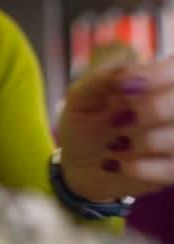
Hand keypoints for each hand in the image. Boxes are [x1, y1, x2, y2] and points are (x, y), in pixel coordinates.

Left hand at [59, 60, 173, 200]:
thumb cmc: (83, 127)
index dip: (161, 75)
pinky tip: (119, 165)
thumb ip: (99, 81)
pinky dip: (144, 168)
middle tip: (120, 121)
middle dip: (156, 109)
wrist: (78, 168)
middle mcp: (171, 109)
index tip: (128, 89)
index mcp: (154, 83)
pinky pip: (172, 168)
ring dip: (148, 141)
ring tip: (114, 145)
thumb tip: (126, 73)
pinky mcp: (172, 169)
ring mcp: (173, 140)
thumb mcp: (80, 101)